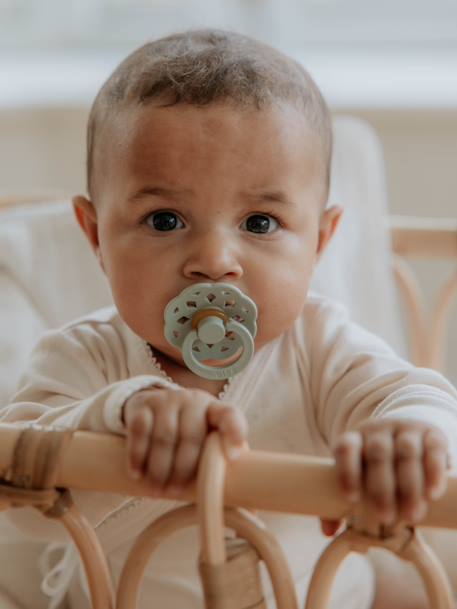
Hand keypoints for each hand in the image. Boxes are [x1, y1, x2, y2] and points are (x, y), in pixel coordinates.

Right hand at [122, 387, 246, 496]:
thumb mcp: (207, 443)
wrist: (154, 406)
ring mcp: (167, 400)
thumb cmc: (190, 434)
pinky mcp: (143, 404)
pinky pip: (140, 430)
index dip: (234, 431)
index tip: (233, 454)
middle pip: (191, 436)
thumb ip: (225, 469)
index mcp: (216, 411)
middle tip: (174, 494)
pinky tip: (137, 474)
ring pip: (164, 435)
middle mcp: (194, 401)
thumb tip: (252, 513)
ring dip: (159, 468)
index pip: (230, 415)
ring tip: (157, 490)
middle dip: (182, 469)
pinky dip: (137, 455)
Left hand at [321, 419, 448, 535]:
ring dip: (409, 487)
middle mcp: (378, 431)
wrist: (404, 436)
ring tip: (411, 517)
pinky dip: (433, 472)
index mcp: (354, 439)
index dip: (347, 471)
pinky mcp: (430, 434)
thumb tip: (328, 530)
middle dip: (381, 488)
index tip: (352, 499)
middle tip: (385, 518)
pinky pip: (433, 449)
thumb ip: (340, 501)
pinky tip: (432, 494)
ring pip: (406, 453)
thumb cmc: (374, 466)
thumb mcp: (357, 476)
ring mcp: (404, 430)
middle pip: (378, 454)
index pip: (345, 449)